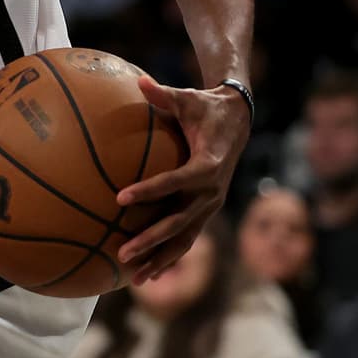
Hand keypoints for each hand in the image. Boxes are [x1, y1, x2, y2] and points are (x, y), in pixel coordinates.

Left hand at [115, 76, 249, 282]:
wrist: (237, 122)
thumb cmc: (205, 108)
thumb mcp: (188, 99)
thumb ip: (164, 93)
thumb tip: (140, 81)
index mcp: (207, 165)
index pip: (174, 181)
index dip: (149, 190)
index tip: (120, 198)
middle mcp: (212, 191)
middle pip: (179, 221)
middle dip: (151, 239)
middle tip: (122, 251)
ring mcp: (210, 205)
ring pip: (184, 238)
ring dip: (160, 258)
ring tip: (133, 277)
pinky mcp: (206, 211)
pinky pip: (187, 238)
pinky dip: (169, 257)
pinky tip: (148, 275)